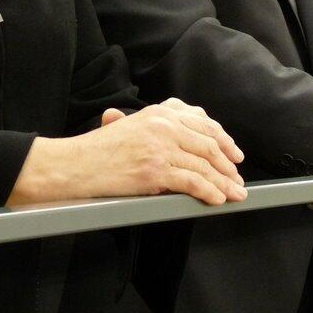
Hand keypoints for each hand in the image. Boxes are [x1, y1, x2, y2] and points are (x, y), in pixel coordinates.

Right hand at [9, 101, 246, 206]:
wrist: (74, 164)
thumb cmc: (99, 148)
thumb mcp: (133, 122)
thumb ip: (161, 121)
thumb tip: (193, 119)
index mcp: (162, 113)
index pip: (204, 125)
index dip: (225, 141)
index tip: (235, 154)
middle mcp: (166, 127)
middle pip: (209, 145)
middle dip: (228, 164)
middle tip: (238, 178)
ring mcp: (161, 148)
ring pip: (204, 165)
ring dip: (224, 182)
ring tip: (235, 193)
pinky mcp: (155, 171)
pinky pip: (191, 182)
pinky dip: (208, 192)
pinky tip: (217, 199)